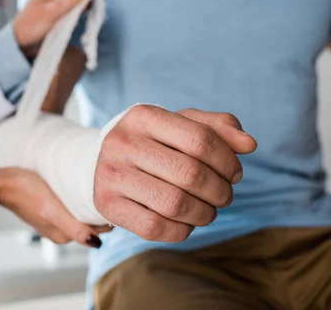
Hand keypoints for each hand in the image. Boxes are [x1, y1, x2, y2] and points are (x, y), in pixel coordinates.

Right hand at [0, 167, 111, 247]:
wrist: (2, 182)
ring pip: (81, 215)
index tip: (118, 203)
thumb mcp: (53, 211)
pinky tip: (81, 191)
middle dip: (101, 213)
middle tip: (112, 193)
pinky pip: (70, 208)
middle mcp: (60, 230)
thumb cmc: (26, 192)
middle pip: (90, 223)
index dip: (109, 219)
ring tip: (100, 190)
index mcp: (63, 235)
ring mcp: (53, 220)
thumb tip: (96, 244)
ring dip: (90, 207)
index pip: (96, 230)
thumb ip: (74, 228)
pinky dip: (79, 202)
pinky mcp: (47, 209)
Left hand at [13, 0, 90, 58]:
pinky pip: (72, 8)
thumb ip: (69, 0)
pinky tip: (78, 19)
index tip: (92, 1)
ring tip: (82, 16)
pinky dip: (76, 13)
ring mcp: (55, 0)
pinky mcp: (57, 11)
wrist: (20, 44)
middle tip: (88, 11)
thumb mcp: (52, 13)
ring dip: (81, 7)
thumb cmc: (31, 27)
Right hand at [93, 106, 257, 242]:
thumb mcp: (178, 126)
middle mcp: (122, 142)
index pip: (200, 139)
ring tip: (209, 211)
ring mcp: (111, 174)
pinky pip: (155, 227)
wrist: (97, 164)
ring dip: (205, 214)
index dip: (228, 161)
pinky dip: (181, 230)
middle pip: (191, 174)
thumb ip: (216, 128)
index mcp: (142, 116)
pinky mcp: (107, 204)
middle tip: (225, 196)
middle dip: (220, 191)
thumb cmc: (151, 144)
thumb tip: (249, 144)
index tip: (234, 173)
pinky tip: (186, 223)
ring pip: (175, 204)